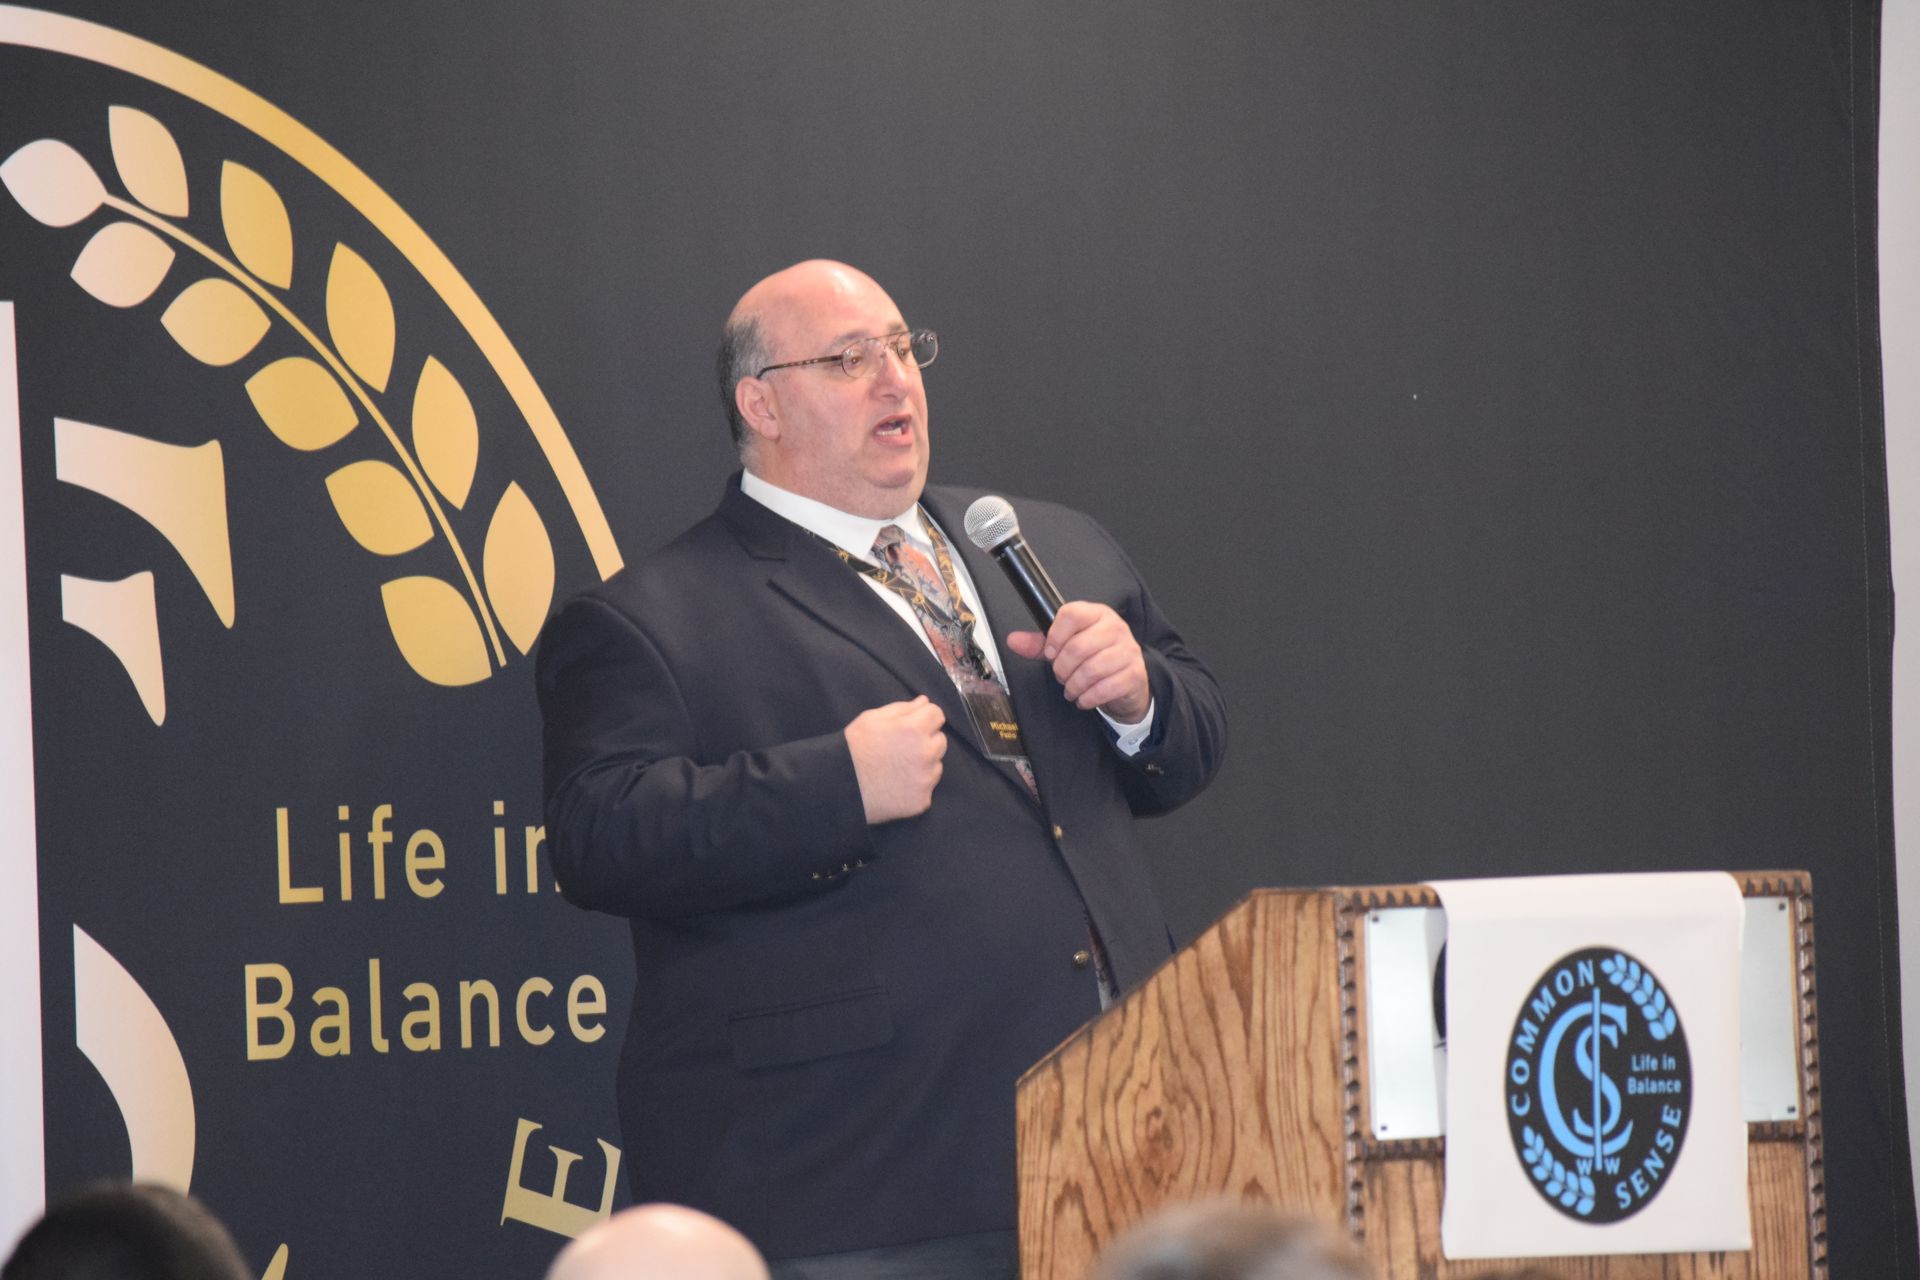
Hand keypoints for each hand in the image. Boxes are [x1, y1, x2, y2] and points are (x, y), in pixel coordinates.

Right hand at [845, 696, 947, 823]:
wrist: (839, 785)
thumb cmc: (854, 747)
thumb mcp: (872, 718)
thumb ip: (902, 708)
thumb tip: (924, 702)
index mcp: (914, 728)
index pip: (937, 714)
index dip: (924, 717)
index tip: (912, 725)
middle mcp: (925, 753)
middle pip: (940, 740)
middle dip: (926, 740)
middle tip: (902, 748)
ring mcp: (925, 779)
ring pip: (936, 764)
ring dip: (924, 763)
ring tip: (898, 768)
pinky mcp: (922, 800)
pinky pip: (927, 787)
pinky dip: (916, 786)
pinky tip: (897, 785)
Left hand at [1005, 601, 1149, 721]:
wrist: (1127, 682)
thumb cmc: (1094, 659)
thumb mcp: (1066, 648)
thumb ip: (1040, 644)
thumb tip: (1013, 640)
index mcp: (1097, 614)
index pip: (1072, 614)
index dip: (1054, 636)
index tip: (1050, 653)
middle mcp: (1116, 628)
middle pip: (1078, 646)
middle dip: (1062, 668)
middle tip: (1061, 676)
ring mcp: (1128, 651)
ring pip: (1091, 670)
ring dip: (1073, 685)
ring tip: (1071, 688)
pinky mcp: (1134, 674)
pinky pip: (1104, 688)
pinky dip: (1087, 698)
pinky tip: (1084, 698)